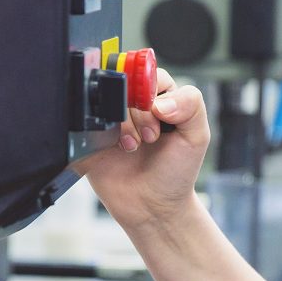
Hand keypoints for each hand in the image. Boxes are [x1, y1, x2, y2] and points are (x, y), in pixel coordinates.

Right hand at [73, 66, 210, 229]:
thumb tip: (161, 100)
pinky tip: (113, 148)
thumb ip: (191, 105)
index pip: (147, 73)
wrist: (152, 207)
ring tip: (133, 147)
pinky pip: (85, 119)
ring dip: (122, 123)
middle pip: (124, 83)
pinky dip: (99, 130)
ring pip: (104, 99)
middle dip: (138, 110)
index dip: (150, 91)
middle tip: (150, 137)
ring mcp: (110, 119)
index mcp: (159, 97)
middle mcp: (133, 105)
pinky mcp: (91, 136)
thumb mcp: (197, 136)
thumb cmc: (176, 172)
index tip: (159, 114)